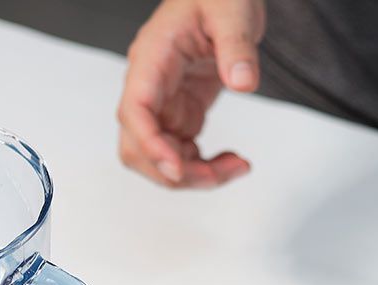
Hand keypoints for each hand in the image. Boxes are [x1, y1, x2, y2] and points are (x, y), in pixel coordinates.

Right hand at [117, 0, 264, 187]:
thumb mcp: (233, 11)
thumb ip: (237, 45)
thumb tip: (242, 82)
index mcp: (152, 58)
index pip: (134, 110)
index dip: (150, 144)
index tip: (177, 168)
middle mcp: (150, 86)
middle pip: (138, 146)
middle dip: (175, 171)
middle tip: (223, 172)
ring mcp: (164, 105)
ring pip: (158, 158)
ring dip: (193, 175)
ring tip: (236, 166)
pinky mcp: (181, 115)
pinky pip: (180, 154)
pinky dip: (203, 168)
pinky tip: (231, 161)